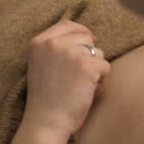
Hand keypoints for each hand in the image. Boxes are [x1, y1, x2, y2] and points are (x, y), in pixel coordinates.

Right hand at [23, 20, 110, 138]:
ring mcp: (69, 53)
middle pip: (85, 36)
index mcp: (39, 42)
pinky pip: (105, 66)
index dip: (81, 33)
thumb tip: (87, 36)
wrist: (46, 120)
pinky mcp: (86, 66)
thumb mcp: (40, 64)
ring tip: (81, 84)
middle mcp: (53, 43)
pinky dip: (101, 80)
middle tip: (81, 74)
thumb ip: (54, 48)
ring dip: (95, 68)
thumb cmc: (46, 97)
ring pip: (97, 52)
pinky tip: (87, 90)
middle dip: (89, 53)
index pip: (67, 24)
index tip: (87, 44)